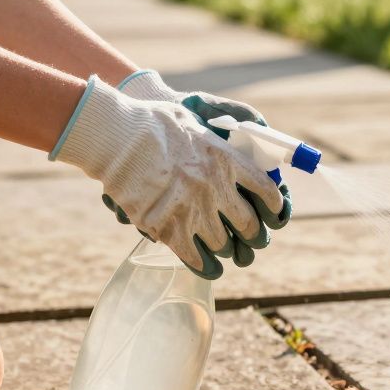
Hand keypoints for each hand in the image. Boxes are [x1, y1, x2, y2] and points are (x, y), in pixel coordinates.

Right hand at [51, 78, 282, 279]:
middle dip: (252, 235)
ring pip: (223, 243)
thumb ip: (213, 137)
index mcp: (226, 160)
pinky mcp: (169, 228)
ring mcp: (193, 210)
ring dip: (225, 249)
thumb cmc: (150, 121)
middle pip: (248, 224)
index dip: (273, 206)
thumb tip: (232, 139)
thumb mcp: (191, 121)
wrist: (115, 136)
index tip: (274, 213)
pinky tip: (208, 267)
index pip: (265, 190)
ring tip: (225, 251)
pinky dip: (205, 265)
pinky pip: (195, 257)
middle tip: (251, 239)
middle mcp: (216, 188)